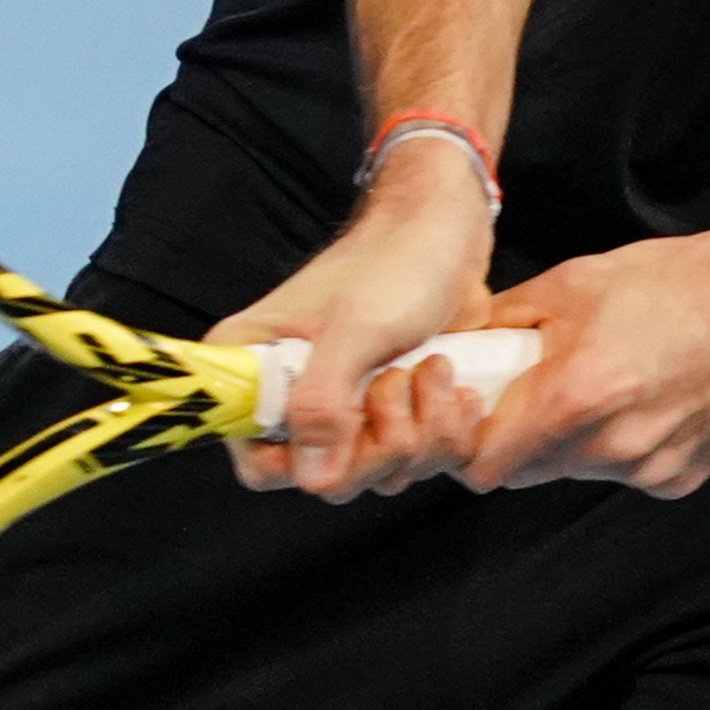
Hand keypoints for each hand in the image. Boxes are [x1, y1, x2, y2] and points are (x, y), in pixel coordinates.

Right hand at [208, 139, 499, 500]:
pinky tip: (457, 390)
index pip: (258, 463)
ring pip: (375, 473)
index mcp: (253, 371)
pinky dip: (442, 435)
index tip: (352, 423)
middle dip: (380, 445)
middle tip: (403, 381)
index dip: (308, 463)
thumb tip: (313, 478)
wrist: (445, 231)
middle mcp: (291, 398)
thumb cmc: (394, 262)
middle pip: (325, 478)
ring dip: (420, 436)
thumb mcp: (357, 328)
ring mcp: (343, 408)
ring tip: (434, 370)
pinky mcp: (389, 412)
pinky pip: (411, 460)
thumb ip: (323, 403)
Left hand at [466, 200, 709, 498]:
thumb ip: (505, 321)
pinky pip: (625, 472)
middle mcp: (612, 448)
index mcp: (574, 398)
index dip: (464, 442)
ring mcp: (651, 470)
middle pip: (524, 473)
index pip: (482, 466)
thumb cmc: (682, 282)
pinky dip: (618, 444)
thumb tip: (460, 344)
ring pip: (575, 472)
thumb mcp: (576, 280)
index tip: (471, 410)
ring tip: (600, 380)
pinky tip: (645, 395)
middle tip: (529, 388)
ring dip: (569, 440)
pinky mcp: (682, 479)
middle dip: (515, 438)